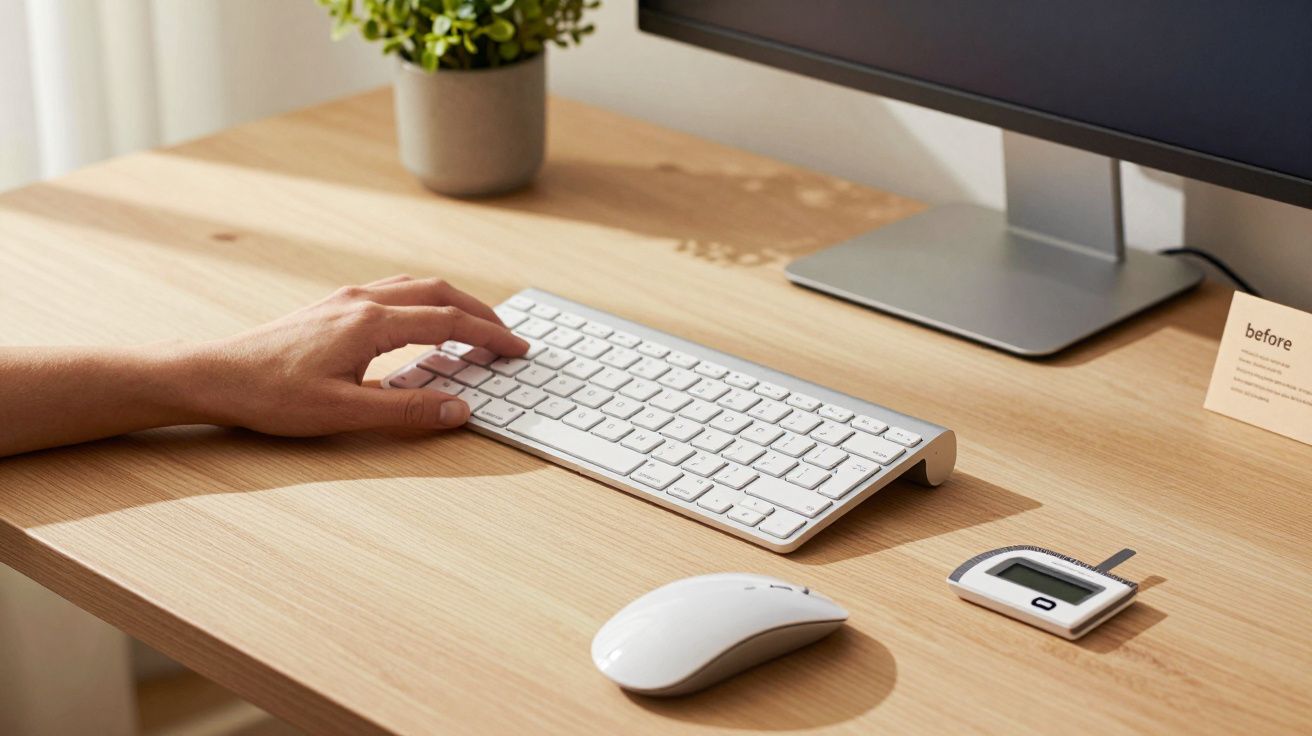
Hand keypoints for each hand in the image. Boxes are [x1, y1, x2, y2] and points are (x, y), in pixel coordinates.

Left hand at [186, 275, 527, 434]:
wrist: (214, 375)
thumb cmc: (271, 396)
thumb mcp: (343, 413)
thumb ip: (407, 411)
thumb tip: (459, 410)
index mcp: (370, 323)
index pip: (448, 322)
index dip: (489, 336)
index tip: (517, 349)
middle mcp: (361, 301)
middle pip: (439, 293)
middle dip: (481, 313)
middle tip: (508, 336)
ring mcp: (345, 298)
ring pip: (416, 285)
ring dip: (453, 301)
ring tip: (476, 325)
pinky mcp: (332, 306)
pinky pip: (393, 290)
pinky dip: (424, 299)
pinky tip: (423, 319)